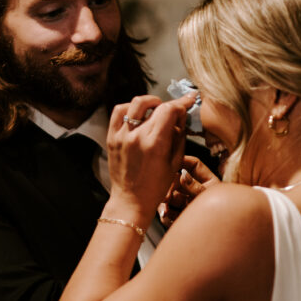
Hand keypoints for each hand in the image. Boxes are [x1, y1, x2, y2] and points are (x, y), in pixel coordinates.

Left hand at [106, 94, 194, 226]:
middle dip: (169, 105)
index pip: (170, 109)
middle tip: (174, 112)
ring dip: (150, 102)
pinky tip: (138, 115)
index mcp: (155, 143)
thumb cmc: (155, 186)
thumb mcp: (175, 162)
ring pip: (136, 103)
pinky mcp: (112, 137)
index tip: (188, 100)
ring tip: (156, 110)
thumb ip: (179, 136)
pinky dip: (130, 108)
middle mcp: (137, 136)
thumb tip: (180, 117)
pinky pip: (119, 111)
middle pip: (156, 105)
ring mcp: (122, 135)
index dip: (182, 102)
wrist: (131, 200)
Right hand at [158, 155, 219, 226]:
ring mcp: (186, 203)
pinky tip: (168, 218)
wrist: (220, 242)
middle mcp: (195, 190)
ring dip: (165, 203)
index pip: (193, 164)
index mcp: (207, 181)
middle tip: (166, 196)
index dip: (182, 161)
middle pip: (176, 181)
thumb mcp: (209, 199)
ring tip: (166, 211)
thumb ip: (196, 187)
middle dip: (169, 188)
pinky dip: (166, 216)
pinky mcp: (180, 217)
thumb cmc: (222, 217)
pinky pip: (168, 213)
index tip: (170, 163)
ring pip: (169, 197)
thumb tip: (183, 175)